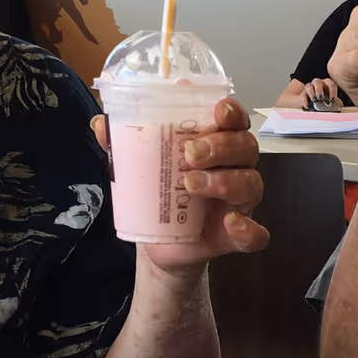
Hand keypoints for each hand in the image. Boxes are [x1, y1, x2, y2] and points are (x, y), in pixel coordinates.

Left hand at [91, 98, 268, 274]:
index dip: (232, 111)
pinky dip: (248, 229)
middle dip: (221, 146)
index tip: (217, 111)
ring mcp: (240, 202)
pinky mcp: (237, 235)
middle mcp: (235, 168)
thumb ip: (125, 145)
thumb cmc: (159, 196)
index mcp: (217, 145)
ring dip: (226, 181)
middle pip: (245, 147)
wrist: (161, 245)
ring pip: (251, 184)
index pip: (234, 120)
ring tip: (192, 184)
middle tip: (190, 153)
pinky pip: (256, 233)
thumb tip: (102, 123)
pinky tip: (230, 223)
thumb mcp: (141, 168)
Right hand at [301, 77, 339, 109]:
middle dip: (319, 90)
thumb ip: (336, 102)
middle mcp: (318, 83)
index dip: (332, 92)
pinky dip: (305, 101)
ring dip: (311, 93)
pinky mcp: (303, 93)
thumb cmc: (325, 98)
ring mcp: (310, 87)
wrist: (314, 100)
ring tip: (314, 100)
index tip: (333, 100)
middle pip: (317, 82)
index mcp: (327, 84)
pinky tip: (308, 106)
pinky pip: (303, 95)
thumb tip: (339, 105)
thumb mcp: (331, 99)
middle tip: (320, 97)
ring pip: (309, 86)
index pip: (331, 85)